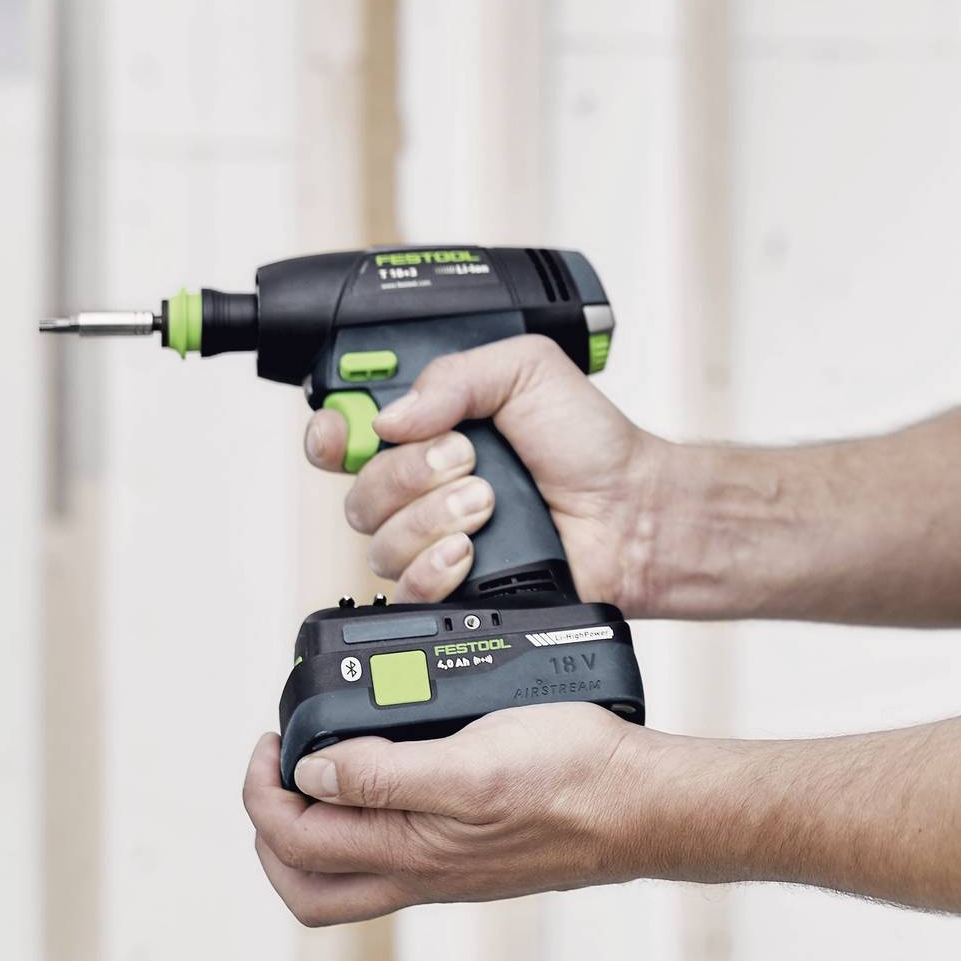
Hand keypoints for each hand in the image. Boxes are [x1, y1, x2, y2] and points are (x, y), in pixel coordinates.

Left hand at [241, 707, 645, 925]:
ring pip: (349, 875)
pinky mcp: (474, 853)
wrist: (644, 803)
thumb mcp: (472, 762)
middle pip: (309, 884)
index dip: (264, 793)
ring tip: (320, 769)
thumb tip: (310, 777)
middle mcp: (421, 873)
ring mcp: (448, 869)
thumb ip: (386, 776)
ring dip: (314, 831)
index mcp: (409, 854)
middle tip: (278, 768)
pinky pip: (395, 854)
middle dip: (272, 830)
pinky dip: (367, 820)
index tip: (273, 741)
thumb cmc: (573, 780)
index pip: (296, 843)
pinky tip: (388, 772)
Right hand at [306, 334, 663, 608]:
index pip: (346, 434)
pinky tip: (468, 552)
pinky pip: (404, 590)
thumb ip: (455, 376)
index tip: (342, 435)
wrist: (630, 509)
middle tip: (468, 459)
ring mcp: (434, 538)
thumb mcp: (527, 370)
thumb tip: (390, 416)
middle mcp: (421, 486)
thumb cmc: (588, 441)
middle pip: (357, 490)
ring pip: (378, 541)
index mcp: (429, 428)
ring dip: (432, 518)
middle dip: (409, 473)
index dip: (330, 436)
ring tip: (489, 504)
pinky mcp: (452, 586)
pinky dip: (433, 568)